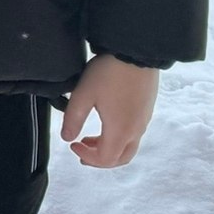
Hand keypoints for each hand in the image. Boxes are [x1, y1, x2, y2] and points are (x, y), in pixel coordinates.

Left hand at [63, 53, 157, 167]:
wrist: (136, 54)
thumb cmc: (108, 74)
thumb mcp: (83, 94)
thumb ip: (73, 118)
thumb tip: (66, 138)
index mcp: (120, 130)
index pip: (106, 159)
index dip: (88, 157)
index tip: (72, 144)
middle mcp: (136, 130)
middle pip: (121, 158)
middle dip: (100, 159)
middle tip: (81, 149)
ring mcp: (144, 121)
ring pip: (128, 147)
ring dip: (108, 148)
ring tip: (89, 138)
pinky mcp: (147, 111)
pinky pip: (134, 134)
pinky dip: (118, 137)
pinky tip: (105, 122)